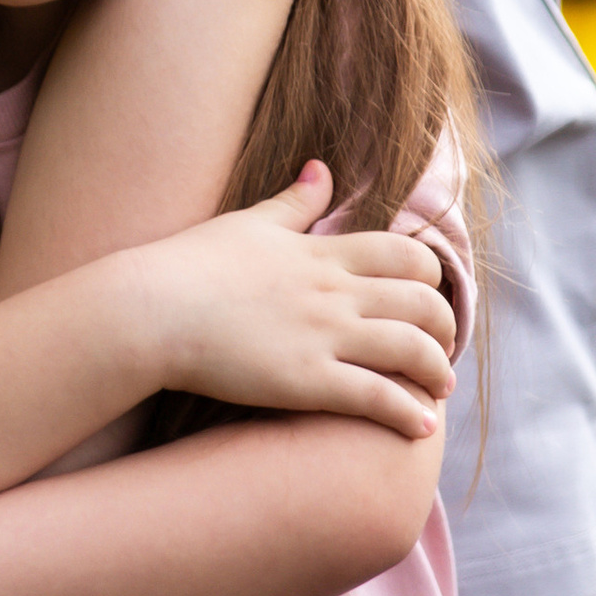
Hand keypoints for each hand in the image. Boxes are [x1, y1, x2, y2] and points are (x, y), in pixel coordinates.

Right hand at [132, 166, 455, 437]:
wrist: (151, 309)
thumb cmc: (192, 264)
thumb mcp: (250, 221)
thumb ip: (295, 201)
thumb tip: (322, 167)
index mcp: (324, 253)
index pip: (407, 256)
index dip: (431, 279)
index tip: (430, 299)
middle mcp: (334, 292)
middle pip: (422, 303)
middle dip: (444, 329)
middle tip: (441, 349)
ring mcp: (323, 336)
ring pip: (412, 350)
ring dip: (436, 372)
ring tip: (438, 389)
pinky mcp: (306, 382)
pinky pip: (377, 397)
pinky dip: (408, 413)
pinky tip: (420, 427)